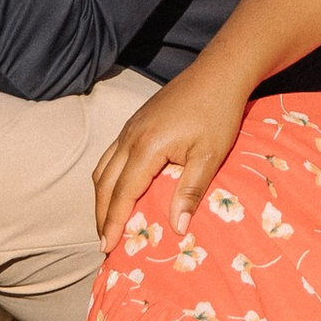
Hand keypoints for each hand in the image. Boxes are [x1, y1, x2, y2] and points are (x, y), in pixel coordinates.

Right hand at [94, 57, 253, 245]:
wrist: (219, 72)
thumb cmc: (219, 113)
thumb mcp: (209, 156)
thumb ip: (190, 192)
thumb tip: (178, 229)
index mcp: (147, 147)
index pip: (122, 193)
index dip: (113, 222)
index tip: (106, 248)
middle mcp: (130, 137)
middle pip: (104, 183)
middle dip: (101, 215)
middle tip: (104, 242)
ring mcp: (130, 127)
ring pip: (102, 168)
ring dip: (101, 197)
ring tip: (107, 221)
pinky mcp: (135, 121)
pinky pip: (111, 155)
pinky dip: (108, 178)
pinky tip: (118, 189)